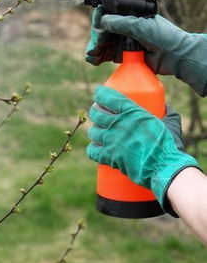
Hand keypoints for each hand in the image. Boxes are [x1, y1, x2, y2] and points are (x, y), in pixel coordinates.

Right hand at [86, 9, 206, 95]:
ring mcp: (124, 42)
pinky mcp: (123, 56)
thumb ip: (121, 23)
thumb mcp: (141, 26)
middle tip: (94, 46)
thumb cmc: (163, 37)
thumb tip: (102, 21)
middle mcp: (125, 27)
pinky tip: (93, 59)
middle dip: (96, 37)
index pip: (109, 13)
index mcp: (130, 15)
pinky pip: (106, 55)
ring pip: (102, 43)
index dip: (100, 18)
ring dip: (94, 48)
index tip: (96, 25)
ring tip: (91, 56)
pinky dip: (98, 57)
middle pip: (103, 30)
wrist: (176, 57)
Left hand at [87, 86, 200, 212]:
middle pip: (97, 113)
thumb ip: (167, 112)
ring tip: (98, 131)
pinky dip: (93, 149)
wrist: (165, 168)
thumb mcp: (171, 122)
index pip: (109, 97)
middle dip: (95, 111)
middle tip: (98, 113)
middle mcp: (118, 124)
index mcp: (132, 112)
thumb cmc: (169, 145)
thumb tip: (165, 107)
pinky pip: (92, 151)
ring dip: (94, 130)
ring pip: (93, 131)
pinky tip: (96, 148)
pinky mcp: (110, 157)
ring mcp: (112, 141)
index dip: (100, 94)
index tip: (98, 94)